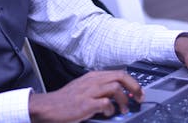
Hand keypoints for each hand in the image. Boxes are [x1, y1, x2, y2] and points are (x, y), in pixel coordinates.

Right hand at [28, 70, 143, 122]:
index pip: (119, 73)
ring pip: (116, 88)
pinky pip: (106, 103)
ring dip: (124, 100)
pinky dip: (110, 109)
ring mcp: (89, 91)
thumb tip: (117, 95)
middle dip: (134, 87)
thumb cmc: (65, 100)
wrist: (48, 107)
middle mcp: (93, 81)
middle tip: (139, 98)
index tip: (138, 92)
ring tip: (123, 110)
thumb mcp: (83, 88)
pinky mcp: (86, 104)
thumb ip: (99, 88)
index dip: (132, 82)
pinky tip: (107, 114)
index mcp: (93, 76)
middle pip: (121, 76)